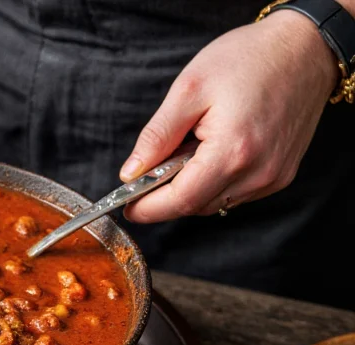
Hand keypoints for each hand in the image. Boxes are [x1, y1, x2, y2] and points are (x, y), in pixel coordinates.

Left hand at [120, 10, 338, 221]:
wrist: (304, 49)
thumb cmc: (248, 60)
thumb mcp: (189, 89)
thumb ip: (157, 136)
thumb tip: (131, 173)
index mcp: (233, 152)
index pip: (180, 200)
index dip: (148, 208)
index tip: (127, 207)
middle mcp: (258, 173)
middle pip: (196, 206)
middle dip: (167, 196)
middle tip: (153, 169)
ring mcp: (273, 177)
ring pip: (215, 203)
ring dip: (192, 188)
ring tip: (189, 150)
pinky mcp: (280, 175)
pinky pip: (236, 194)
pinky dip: (215, 182)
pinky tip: (213, 153)